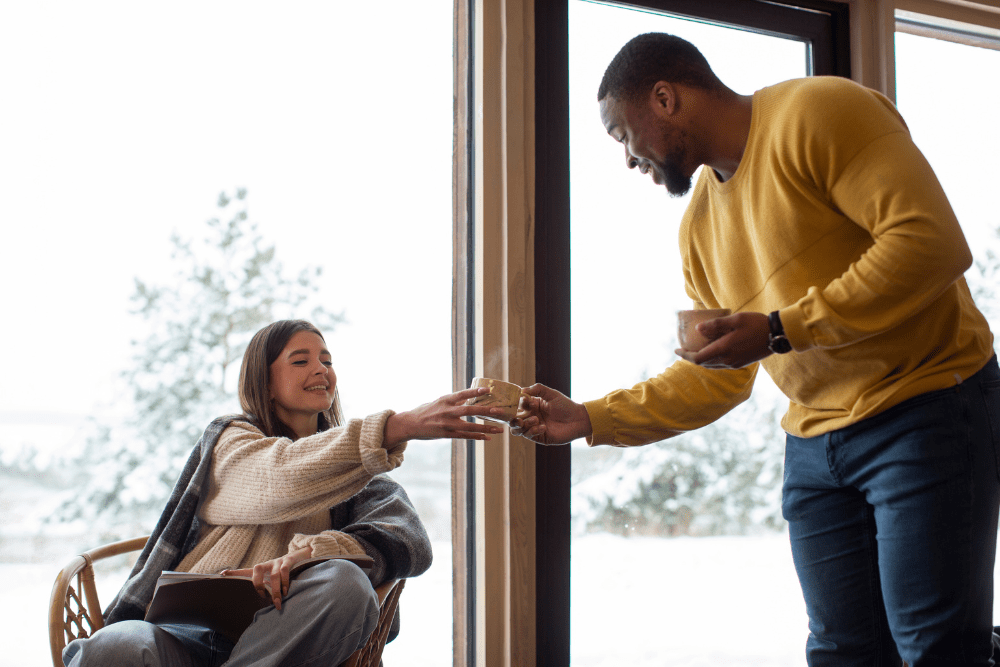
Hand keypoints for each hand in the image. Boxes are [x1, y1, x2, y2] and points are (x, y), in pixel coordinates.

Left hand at [221, 546, 311, 610]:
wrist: (299, 557)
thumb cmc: (282, 572)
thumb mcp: (272, 578)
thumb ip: (266, 587)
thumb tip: (259, 602)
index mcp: (261, 570)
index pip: (246, 571)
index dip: (234, 573)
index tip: (222, 574)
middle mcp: (267, 564)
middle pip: (256, 569)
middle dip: (258, 584)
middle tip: (262, 596)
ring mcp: (277, 562)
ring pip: (274, 575)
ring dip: (276, 589)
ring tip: (278, 601)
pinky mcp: (288, 561)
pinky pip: (284, 571)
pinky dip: (285, 582)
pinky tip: (286, 591)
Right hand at [384, 387, 505, 445]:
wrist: (410, 424)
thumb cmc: (426, 410)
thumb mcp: (439, 401)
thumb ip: (454, 400)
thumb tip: (470, 396)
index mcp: (445, 400)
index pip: (462, 393)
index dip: (475, 392)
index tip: (488, 390)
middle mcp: (447, 411)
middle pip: (469, 410)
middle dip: (486, 411)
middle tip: (500, 411)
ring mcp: (447, 424)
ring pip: (470, 426)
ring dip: (486, 428)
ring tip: (499, 429)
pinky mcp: (447, 434)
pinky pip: (465, 436)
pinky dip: (477, 436)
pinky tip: (488, 437)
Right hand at [510, 383, 591, 444]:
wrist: (578, 419)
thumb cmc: (565, 405)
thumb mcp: (551, 393)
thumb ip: (537, 389)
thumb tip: (522, 390)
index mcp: (531, 405)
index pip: (517, 405)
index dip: (517, 404)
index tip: (526, 401)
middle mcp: (530, 416)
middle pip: (512, 419)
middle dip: (511, 418)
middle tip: (518, 418)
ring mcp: (533, 427)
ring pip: (517, 429)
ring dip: (523, 425)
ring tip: (535, 420)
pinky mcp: (539, 437)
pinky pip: (528, 435)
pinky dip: (533, 430)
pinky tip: (543, 427)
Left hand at [674, 311, 771, 368]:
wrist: (778, 335)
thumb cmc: (756, 323)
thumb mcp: (735, 319)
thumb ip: (715, 325)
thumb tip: (697, 329)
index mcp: (724, 349)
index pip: (698, 358)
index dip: (685, 355)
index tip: (676, 350)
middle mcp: (728, 360)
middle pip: (703, 363)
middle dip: (691, 357)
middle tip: (684, 348)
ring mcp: (735, 364)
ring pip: (712, 365)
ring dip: (702, 359)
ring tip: (696, 349)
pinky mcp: (740, 364)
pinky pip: (720, 364)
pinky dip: (711, 359)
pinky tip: (712, 350)